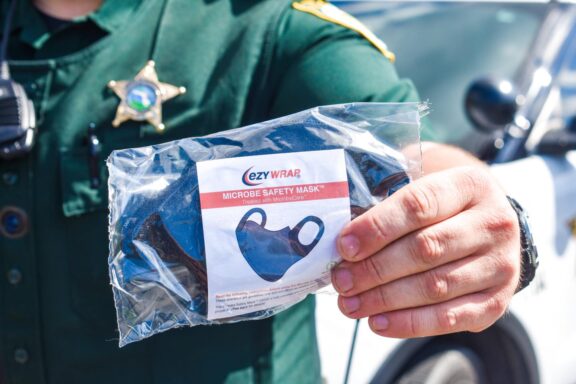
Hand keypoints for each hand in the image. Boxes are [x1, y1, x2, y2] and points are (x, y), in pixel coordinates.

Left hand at [331, 166, 520, 337]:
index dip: (378, 227)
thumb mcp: (425, 190)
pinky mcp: (496, 301)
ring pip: (435, 286)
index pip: (419, 204)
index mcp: (469, 185)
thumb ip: (389, 206)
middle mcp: (493, 223)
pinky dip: (409, 323)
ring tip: (349, 304)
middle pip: (425, 249)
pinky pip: (449, 318)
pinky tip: (377, 322)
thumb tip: (343, 241)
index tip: (344, 246)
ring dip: (385, 299)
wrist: (491, 230)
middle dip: (375, 268)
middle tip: (341, 280)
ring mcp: (500, 265)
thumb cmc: (442, 209)